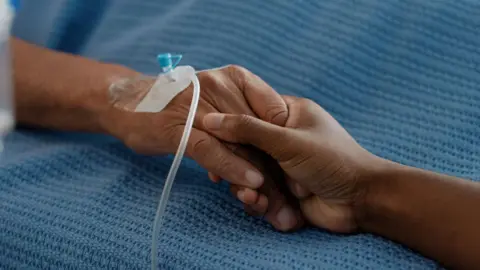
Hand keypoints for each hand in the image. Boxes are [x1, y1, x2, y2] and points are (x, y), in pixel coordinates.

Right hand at [103, 65, 302, 230]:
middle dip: (274, 169)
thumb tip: (275, 147)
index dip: (283, 144)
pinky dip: (232, 168)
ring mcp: (200, 106)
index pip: (271, 112)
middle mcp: (222, 86)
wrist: (129, 103)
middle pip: (257, 133)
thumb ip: (247, 120)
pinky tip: (250, 185)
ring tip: (275, 203)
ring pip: (239, 146)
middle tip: (290, 198)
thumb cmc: (180, 106)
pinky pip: (211, 150)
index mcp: (238, 78)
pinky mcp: (178, 128)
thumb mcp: (219, 105)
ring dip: (259, 177)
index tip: (292, 172)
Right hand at [203, 96, 382, 232]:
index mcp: (288, 114)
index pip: (248, 113)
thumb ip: (248, 129)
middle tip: (231, 178)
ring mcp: (282, 165)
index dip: (228, 127)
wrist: (362, 201)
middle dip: (238, 167)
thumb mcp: (288, 140)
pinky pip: (258, 192)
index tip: (211, 138)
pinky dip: (258, 202)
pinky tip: (265, 208)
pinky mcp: (282, 189)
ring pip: (247, 173)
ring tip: (257, 200)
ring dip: (247, 189)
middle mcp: (282, 138)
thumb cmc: (332, 161)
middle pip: (244, 147)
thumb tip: (211, 119)